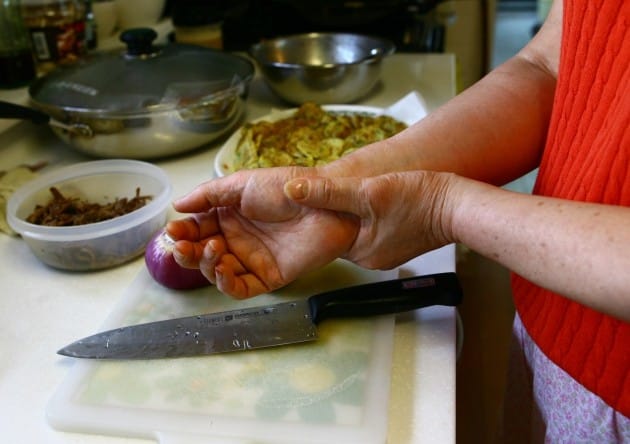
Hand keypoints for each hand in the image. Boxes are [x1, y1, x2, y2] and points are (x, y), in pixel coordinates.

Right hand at [166, 167, 358, 297]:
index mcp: (230, 216)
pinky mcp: (269, 276)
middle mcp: (238, 239)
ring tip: (211, 249)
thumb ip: (209, 194)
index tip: (172, 230)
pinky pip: (241, 288)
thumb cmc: (289, 188)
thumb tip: (178, 204)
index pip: (197, 228)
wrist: (326, 204)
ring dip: (205, 265)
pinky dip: (226, 284)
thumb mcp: (243, 183)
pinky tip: (220, 270)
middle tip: (181, 245)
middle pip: (202, 253)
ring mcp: (252, 259)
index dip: (183, 231)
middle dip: (187, 251)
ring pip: (217, 272)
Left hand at [284, 170, 457, 268]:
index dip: (318, 211)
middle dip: (336, 211)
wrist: (459, 207)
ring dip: (354, 212)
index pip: (326, 233)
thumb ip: (329, 192)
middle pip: (341, 232)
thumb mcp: (368, 191)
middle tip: (331, 188)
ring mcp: (386, 253)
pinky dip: (371, 215)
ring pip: (358, 229)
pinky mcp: (399, 242)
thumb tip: (291, 189)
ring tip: (354, 191)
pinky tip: (375, 200)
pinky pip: (375, 229)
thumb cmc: (420, 199)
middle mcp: (371, 258)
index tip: (310, 193)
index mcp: (360, 252)